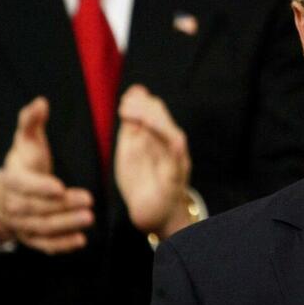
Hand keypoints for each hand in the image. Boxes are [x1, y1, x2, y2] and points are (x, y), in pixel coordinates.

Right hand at [0, 97, 93, 253]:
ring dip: (65, 225)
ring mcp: (21, 223)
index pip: (22, 185)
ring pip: (41, 227)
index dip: (39, 187)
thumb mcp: (26, 141)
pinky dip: (60, 245)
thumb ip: (31, 122)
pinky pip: (43, 244)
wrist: (7, 194)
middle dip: (61, 206)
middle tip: (88, 201)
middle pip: (35, 208)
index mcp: (12, 179)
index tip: (60, 186)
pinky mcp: (31, 237)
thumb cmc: (24, 163)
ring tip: (88, 218)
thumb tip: (41, 101)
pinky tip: (80, 241)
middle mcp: (13, 204)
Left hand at [114, 85, 193, 239]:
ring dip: (160, 125)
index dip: (141, 101)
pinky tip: (173, 143)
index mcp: (158, 137)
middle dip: (146, 109)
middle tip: (126, 108)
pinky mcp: (175, 181)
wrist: (153, 213)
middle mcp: (169, 145)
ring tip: (142, 120)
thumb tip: (135, 91)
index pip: (154, 109)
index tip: (125, 100)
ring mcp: (175, 162)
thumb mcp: (131, 149)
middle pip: (164, 119)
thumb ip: (131, 124)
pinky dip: (177, 152)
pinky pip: (179, 164)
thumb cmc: (143, 180)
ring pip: (174, 137)